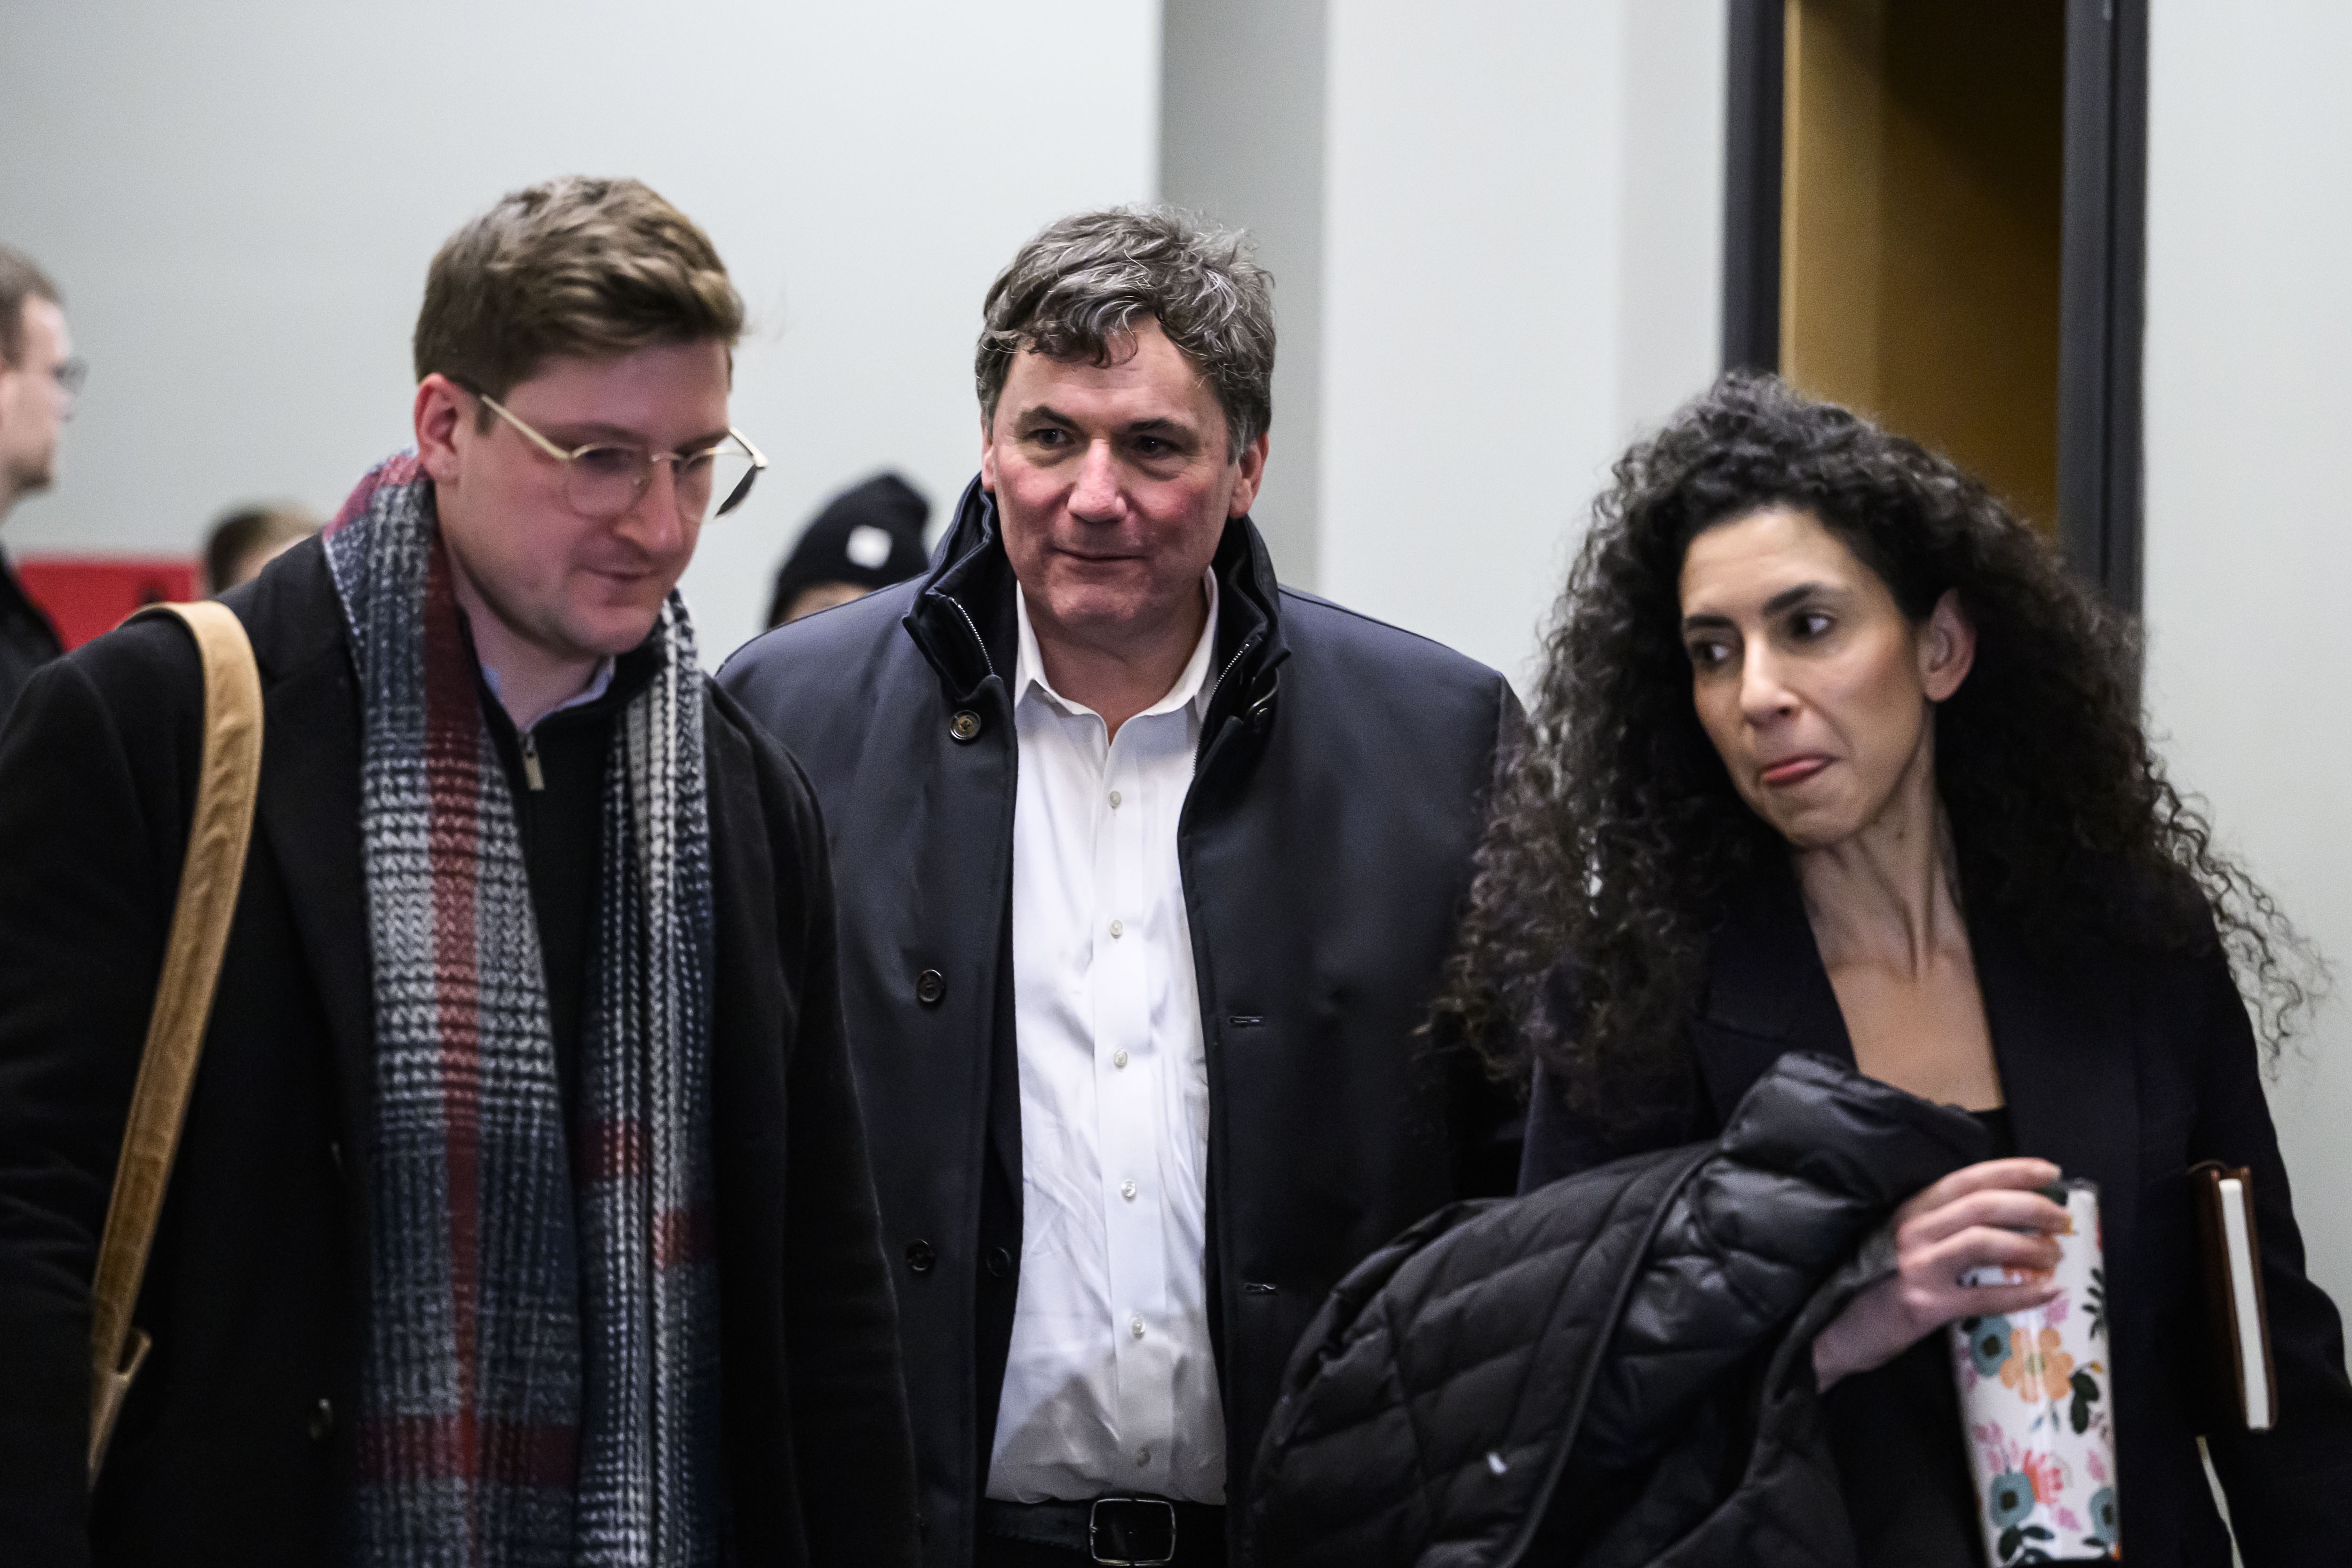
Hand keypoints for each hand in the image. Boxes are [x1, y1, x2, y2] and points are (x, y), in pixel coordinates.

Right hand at [1812, 1157, 2069, 1391]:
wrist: (1835, 1331)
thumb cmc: (1876, 1286)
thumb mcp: (1905, 1244)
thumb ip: (1942, 1228)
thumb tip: (2008, 1219)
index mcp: (1910, 1211)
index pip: (1966, 1179)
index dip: (2011, 1171)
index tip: (2051, 1171)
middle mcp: (1911, 1231)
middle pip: (1981, 1205)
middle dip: (2031, 1207)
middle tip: (2063, 1220)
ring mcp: (1915, 1266)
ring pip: (1982, 1241)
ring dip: (2028, 1245)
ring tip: (2054, 1255)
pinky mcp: (1921, 1305)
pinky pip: (1981, 1297)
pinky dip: (2020, 1293)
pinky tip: (2047, 1292)